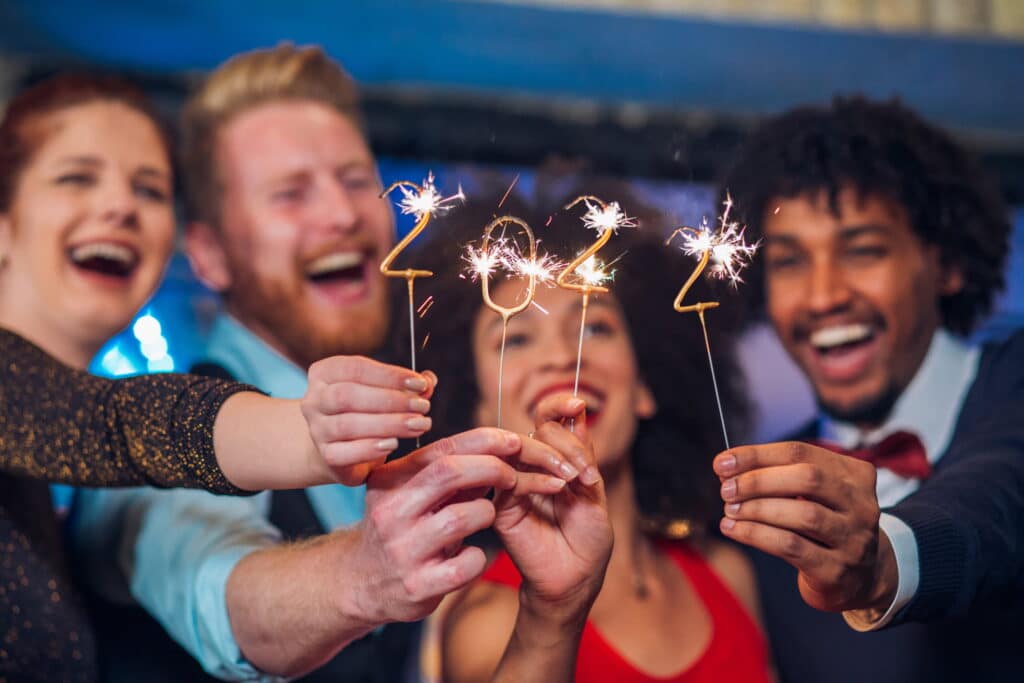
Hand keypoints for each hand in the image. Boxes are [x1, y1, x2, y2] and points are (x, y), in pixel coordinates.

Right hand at [302, 355, 437, 484]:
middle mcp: (314, 400)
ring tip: (417, 425)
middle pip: (348, 395)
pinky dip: (370, 448)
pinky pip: (344, 453)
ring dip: (388, 424)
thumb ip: (406, 386)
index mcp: (325, 373)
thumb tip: (429, 380)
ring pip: (347, 424)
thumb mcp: (384, 392)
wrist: (340, 448)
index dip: (390, 375)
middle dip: (390, 400)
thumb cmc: (365, 412)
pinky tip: (393, 444)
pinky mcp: (325, 456)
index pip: (355, 368)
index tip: (420, 384)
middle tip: (422, 407)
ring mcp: (317, 429)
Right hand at [339, 427, 575, 626]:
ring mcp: (402, 550)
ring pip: (460, 518)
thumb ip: (448, 474)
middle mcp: (391, 511)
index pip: (442, 449)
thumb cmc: (402, 528)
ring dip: (485, 513)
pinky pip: (466, 564)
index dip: (484, 441)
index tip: (513, 442)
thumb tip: (499, 448)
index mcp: (390, 480)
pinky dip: (478, 557)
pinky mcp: (417, 586)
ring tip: (484, 517)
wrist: (363, 584)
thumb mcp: (412, 493)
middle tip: (512, 477)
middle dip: (491, 468)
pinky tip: (471, 555)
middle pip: (449, 473)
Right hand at [493, 394, 611, 620]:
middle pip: (535, 430)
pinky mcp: (500, 506)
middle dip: (564, 442)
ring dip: (551, 456)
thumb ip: (582, 454)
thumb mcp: (594, 492)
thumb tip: (577, 411)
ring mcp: (513, 484)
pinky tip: (558, 490)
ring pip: (520, 449)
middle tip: (586, 472)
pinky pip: (510, 478)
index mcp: (553, 459)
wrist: (576, 580)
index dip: (558, 405)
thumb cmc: (588, 540)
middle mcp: (530, 467)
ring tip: (575, 481)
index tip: (577, 403)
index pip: (547, 420)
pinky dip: (536, 478)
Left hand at [713, 441, 896, 612]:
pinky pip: (791, 546)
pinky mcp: (837, 570)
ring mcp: (854, 539)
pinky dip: (756, 534)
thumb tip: (728, 467)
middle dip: (758, 481)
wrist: (860, 579)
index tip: (722, 463)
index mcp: (855, 475)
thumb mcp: (813, 496)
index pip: (800, 452)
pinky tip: (733, 529)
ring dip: (756, 509)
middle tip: (726, 489)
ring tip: (729, 510)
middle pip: (807, 478)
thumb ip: (779, 477)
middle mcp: (862, 504)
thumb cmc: (823, 528)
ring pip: (802, 514)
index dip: (757, 455)